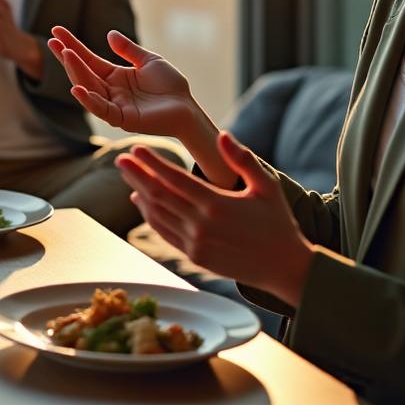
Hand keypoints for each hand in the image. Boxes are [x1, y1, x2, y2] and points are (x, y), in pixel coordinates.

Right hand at [48, 26, 203, 136]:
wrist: (187, 108)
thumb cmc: (170, 86)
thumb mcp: (148, 61)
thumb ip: (129, 50)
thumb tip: (109, 34)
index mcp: (115, 77)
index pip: (89, 60)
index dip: (73, 47)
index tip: (56, 33)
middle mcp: (110, 91)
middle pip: (84, 73)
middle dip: (68, 58)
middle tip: (53, 42)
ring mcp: (114, 105)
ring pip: (89, 89)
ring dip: (75, 73)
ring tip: (66, 55)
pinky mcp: (122, 119)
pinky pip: (101, 109)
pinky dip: (88, 100)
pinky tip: (76, 88)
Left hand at [118, 130, 316, 306]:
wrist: (284, 268)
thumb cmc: (277, 222)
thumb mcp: (266, 186)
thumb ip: (243, 159)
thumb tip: (222, 135)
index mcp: (218, 204)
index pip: (175, 179)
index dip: (152, 163)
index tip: (136, 148)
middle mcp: (202, 225)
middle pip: (159, 195)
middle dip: (136, 175)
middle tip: (120, 158)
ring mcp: (196, 243)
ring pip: (158, 215)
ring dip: (139, 194)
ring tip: (127, 176)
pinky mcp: (195, 257)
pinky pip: (165, 232)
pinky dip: (149, 216)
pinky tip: (141, 202)